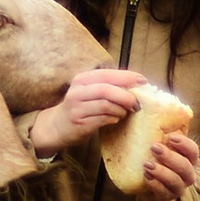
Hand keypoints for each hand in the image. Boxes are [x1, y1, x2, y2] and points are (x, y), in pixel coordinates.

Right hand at [22, 68, 142, 155]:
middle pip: (107, 90)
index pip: (107, 74)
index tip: (143, 81)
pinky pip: (103, 119)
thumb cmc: (79, 107)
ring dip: (121, 110)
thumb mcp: (89, 91)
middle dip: (126, 96)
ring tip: (125, 112)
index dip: (127, 77)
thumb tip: (136, 85)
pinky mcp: (80, 122)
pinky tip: (115, 119)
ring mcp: (77, 107)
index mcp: (82, 79)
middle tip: (137, 103)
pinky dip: (114, 119)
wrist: (56, 126)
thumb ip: (108, 86)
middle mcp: (78, 91)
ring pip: (107, 105)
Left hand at [134, 127, 199, 200]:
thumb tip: (142, 104)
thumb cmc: (158, 159)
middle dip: (171, 157)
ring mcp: (178, 188)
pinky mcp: (166, 198)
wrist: (151, 185)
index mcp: (188, 158)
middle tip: (154, 147)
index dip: (184, 144)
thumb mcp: (161, 144)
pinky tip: (146, 176)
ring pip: (175, 181)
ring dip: (162, 172)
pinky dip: (155, 184)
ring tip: (147, 165)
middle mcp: (187, 174)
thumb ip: (159, 129)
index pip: (193, 151)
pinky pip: (163, 193)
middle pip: (186, 167)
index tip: (170, 137)